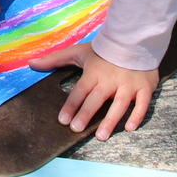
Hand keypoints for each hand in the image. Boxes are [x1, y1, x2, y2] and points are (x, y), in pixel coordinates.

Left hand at [29, 43, 159, 140]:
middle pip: (97, 98)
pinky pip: (142, 103)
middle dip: (86, 113)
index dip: (71, 105)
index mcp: (94, 72)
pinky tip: (129, 127)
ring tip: (101, 136)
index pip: (80, 90)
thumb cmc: (103, 50)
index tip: (63, 119)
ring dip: (110, 120)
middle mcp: (110, 79)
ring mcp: (129, 84)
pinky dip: (137, 115)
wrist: (134, 39)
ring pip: (120, 104)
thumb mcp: (78, 52)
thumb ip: (55, 59)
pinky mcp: (145, 87)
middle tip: (76, 129)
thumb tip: (31, 64)